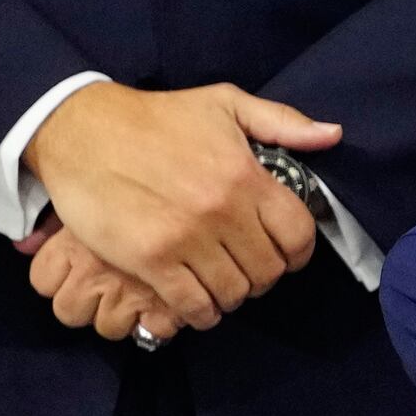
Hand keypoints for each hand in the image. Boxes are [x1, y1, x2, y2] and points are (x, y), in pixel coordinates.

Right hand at [23, 82, 337, 325]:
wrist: (84, 132)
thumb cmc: (157, 118)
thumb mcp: (224, 103)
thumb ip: (282, 122)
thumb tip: (331, 136)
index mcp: (246, 175)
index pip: (298, 235)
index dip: (298, 252)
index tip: (284, 254)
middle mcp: (223, 210)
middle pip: (268, 271)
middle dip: (262, 275)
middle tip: (246, 268)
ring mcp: (186, 238)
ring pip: (234, 293)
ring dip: (231, 295)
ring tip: (219, 282)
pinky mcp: (151, 260)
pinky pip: (193, 306)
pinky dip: (201, 312)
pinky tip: (196, 301)